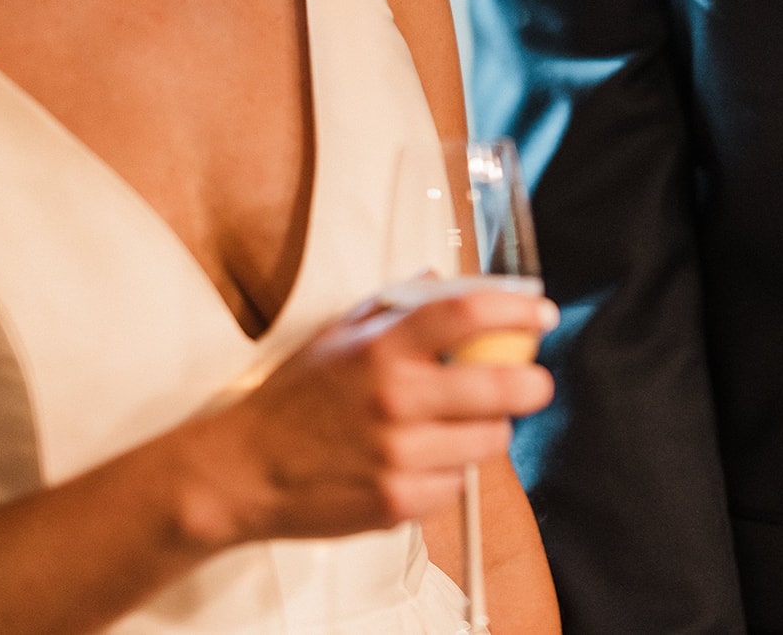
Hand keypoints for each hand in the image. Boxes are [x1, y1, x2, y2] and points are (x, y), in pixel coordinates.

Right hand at [177, 289, 555, 547]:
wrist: (241, 473)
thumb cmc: (294, 399)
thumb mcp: (337, 335)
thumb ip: (396, 306)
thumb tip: (447, 280)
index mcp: (381, 348)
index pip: (467, 316)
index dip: (517, 311)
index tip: (541, 314)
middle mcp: (394, 400)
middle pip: (500, 386)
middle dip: (530, 383)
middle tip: (532, 382)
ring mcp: (398, 456)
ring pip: (489, 441)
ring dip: (487, 430)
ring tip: (460, 424)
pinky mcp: (398, 503)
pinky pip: (458, 483)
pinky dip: (452, 471)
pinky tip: (423, 460)